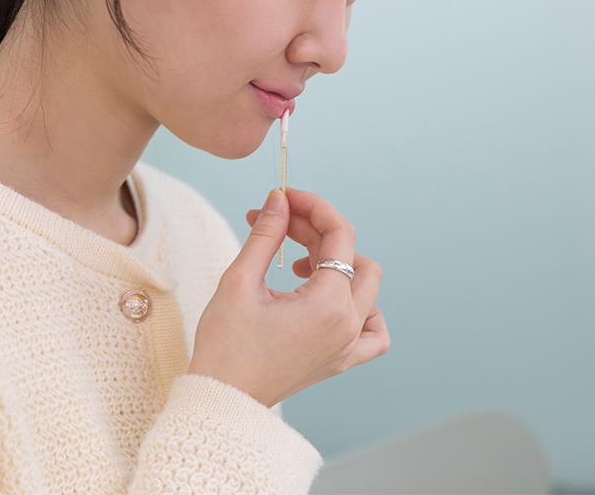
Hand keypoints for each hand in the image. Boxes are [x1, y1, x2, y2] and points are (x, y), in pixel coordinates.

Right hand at [186, 186, 388, 406]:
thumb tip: (280, 199)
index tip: (285, 196)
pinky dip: (363, 310)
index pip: (339, 235)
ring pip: (368, 289)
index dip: (312, 207)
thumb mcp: (240, 280)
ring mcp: (347, 347)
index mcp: (328, 304)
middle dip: (319, 232)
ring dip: (340, 265)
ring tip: (298, 265)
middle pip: (354, 257)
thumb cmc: (226, 345)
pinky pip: (372, 332)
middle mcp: (347, 325)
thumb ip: (267, 235)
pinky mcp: (339, 361)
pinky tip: (333, 299)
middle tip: (281, 227)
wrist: (222, 399)